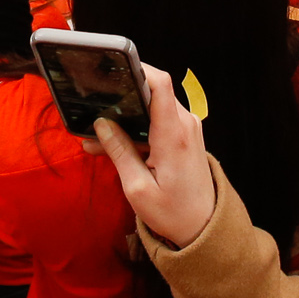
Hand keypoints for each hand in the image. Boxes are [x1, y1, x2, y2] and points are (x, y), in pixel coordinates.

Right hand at [96, 65, 214, 247]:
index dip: (138, 69)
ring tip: (96, 139)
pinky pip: (157, 123)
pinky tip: (113, 146)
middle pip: (152, 93)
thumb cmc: (173, 213)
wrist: (205, 228)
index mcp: (173, 135)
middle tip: (93, 111)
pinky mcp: (184, 138)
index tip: (114, 69)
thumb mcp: (137, 188)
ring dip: (126, 119)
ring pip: (151, 110)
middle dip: (122, 99)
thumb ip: (119, 152)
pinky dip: (137, 130)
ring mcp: (187, 130)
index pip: (160, 84)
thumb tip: (102, 124)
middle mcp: (184, 126)